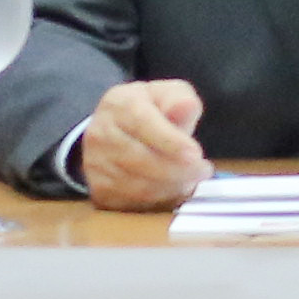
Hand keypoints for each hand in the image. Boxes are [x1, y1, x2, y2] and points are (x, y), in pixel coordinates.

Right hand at [75, 77, 209, 210]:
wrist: (116, 130)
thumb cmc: (150, 111)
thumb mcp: (168, 95)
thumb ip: (179, 100)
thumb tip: (185, 106)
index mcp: (118, 104)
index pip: (142, 123)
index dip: (170, 142)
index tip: (195, 155)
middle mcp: (100, 133)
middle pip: (140, 159)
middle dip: (178, 170)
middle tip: (202, 171)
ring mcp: (95, 163)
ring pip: (138, 185)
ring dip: (171, 187)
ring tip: (190, 179)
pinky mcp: (99, 189)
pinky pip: (133, 202)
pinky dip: (159, 201)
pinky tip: (172, 190)